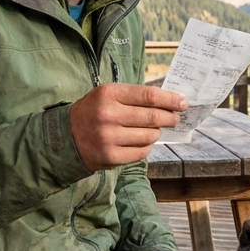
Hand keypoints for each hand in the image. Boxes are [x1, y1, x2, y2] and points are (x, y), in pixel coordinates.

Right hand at [69, 84, 187, 171]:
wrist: (66, 137)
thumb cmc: (94, 112)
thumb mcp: (108, 95)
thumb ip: (135, 96)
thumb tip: (169, 101)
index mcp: (109, 94)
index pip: (149, 96)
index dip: (171, 100)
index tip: (183, 103)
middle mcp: (108, 115)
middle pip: (153, 117)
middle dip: (170, 118)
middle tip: (175, 118)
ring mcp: (109, 137)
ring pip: (150, 136)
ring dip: (156, 133)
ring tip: (152, 130)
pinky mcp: (110, 156)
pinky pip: (142, 152)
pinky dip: (146, 147)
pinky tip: (140, 142)